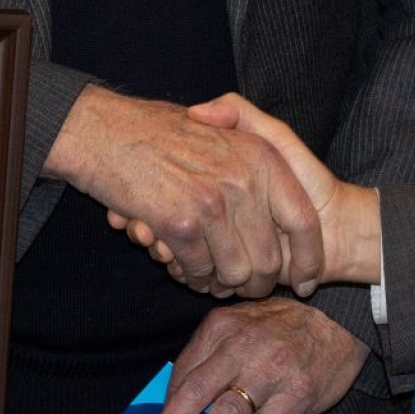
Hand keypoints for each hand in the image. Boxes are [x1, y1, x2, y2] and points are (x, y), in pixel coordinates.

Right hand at [109, 94, 384, 289]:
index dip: (309, 258)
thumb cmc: (158, 131)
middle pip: (271, 259)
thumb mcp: (219, 125)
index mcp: (261, 156)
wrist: (104, 131)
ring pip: (234, 273)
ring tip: (206, 275)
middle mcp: (244, 179)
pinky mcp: (180, 223)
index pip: (304, 221)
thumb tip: (282, 205)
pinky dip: (190, 275)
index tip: (305, 283)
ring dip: (220, 283)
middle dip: (258, 283)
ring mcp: (212, 202)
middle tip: (242, 288)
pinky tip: (179, 263)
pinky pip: (198, 271)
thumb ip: (253, 156)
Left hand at [130, 300, 367, 413]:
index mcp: (220, 327)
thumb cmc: (280, 329)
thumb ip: (206, 358)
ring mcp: (271, 372)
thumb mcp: (237, 326)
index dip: (162, 410)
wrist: (337, 323)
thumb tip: (171, 402)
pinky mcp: (296, 397)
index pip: (182, 374)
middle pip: (196, 393)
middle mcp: (242, 347)